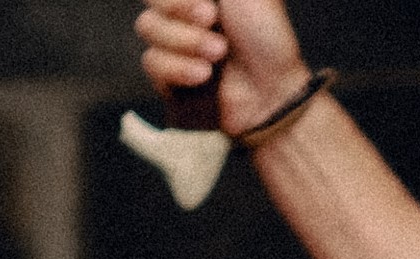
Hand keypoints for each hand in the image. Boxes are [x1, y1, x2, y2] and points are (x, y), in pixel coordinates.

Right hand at [133, 0, 312, 130]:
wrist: (271, 90)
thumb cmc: (266, 36)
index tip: (209, 8)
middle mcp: (182, 11)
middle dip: (179, 7)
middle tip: (212, 18)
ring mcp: (173, 42)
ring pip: (147, 27)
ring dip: (184, 40)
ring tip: (218, 53)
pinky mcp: (167, 74)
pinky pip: (152, 61)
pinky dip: (178, 67)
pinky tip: (203, 75)